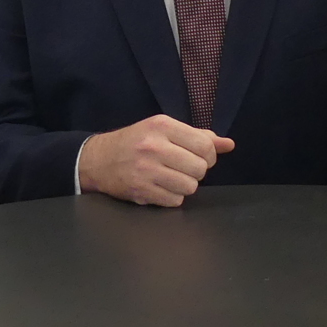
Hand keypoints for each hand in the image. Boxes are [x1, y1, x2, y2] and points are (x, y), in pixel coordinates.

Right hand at [77, 114, 234, 206]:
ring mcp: (146, 170)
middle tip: (182, 168)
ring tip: (171, 178)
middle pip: (200, 168)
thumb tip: (228, 145)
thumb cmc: (135, 143)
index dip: (209, 156)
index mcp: (162, 126)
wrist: (97, 160)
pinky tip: (160, 187)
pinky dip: (172, 197)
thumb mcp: (163, 130)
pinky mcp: (141, 191)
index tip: (200, 158)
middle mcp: (154, 146)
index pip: (205, 145)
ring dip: (184, 186)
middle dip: (196, 172)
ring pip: (190, 187)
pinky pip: (175, 200)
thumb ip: (197, 137)